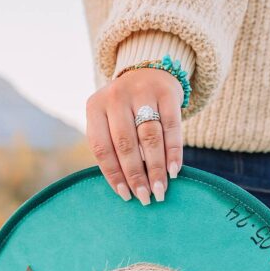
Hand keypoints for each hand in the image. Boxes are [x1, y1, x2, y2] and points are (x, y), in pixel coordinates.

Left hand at [85, 67, 183, 203]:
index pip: (101, 146)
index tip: (125, 195)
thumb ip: (112, 147)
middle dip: (136, 174)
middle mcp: (116, 97)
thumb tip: (127, 189)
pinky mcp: (166, 92)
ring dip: (155, 168)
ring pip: (149, 137)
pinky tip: (174, 171)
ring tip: (160, 190)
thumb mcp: (109, 120)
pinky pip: (171, 127)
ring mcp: (142, 92)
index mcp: (95, 107)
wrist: (148, 73)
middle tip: (145, 197)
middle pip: (126, 143)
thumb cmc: (126, 110)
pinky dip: (173, 151)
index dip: (113, 174)